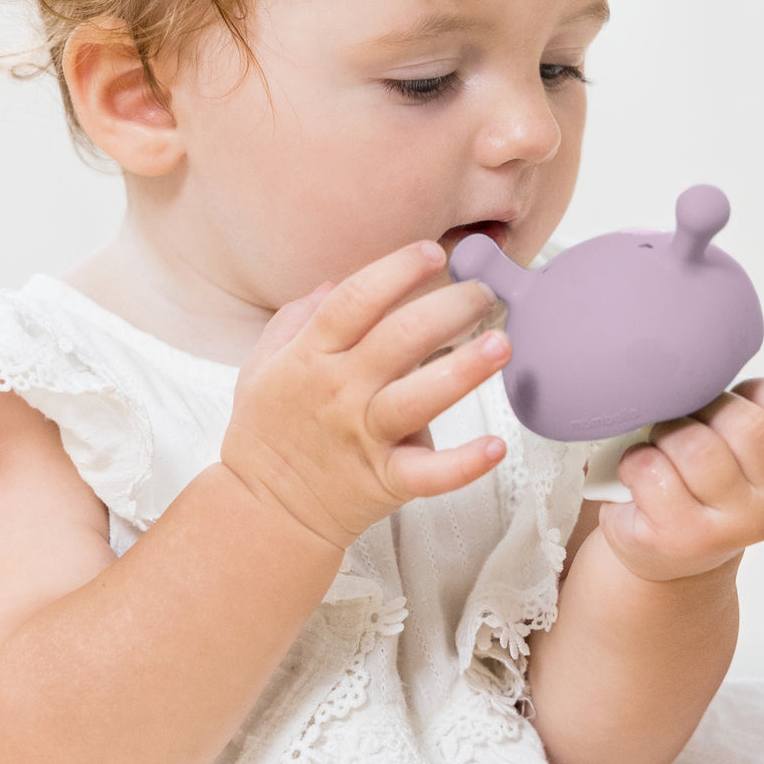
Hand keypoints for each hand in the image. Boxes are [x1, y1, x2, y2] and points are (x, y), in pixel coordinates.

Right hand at [219, 240, 509, 550]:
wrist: (264, 511)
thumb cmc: (268, 432)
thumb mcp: (262, 365)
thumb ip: (296, 319)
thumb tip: (334, 283)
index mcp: (310, 356)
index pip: (355, 301)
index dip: (395, 272)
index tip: (432, 252)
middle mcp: (339, 392)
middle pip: (398, 339)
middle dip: (448, 308)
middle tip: (485, 294)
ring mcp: (364, 437)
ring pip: (418, 398)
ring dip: (463, 370)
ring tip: (501, 344)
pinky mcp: (386, 482)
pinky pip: (428, 474)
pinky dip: (463, 464)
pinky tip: (495, 446)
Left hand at [597, 334, 763, 582]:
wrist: (671, 555)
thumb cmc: (713, 484)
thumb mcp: (761, 439)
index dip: (752, 390)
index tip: (733, 406)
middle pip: (744, 424)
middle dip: (705, 410)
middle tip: (688, 422)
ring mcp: (732, 527)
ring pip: (697, 447)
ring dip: (667, 434)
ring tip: (663, 446)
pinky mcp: (681, 537)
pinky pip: (652, 472)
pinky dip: (636, 460)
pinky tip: (642, 472)